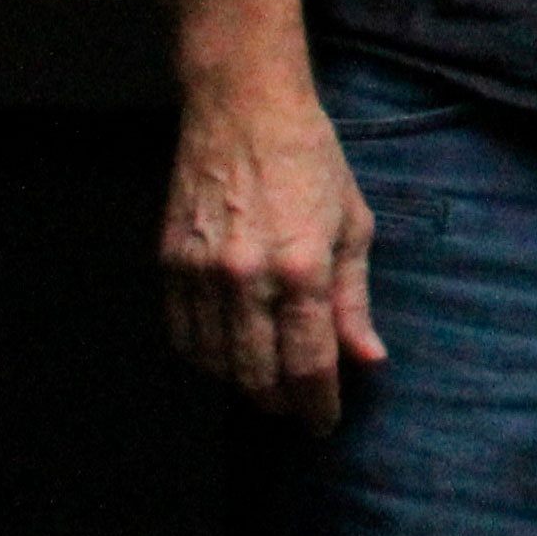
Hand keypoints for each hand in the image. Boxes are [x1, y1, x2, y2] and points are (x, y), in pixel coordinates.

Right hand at [160, 68, 382, 431]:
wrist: (242, 111)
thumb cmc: (311, 162)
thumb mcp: (352, 225)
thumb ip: (354, 300)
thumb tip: (368, 359)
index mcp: (300, 269)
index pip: (308, 363)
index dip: (318, 404)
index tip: (325, 425)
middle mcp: (245, 279)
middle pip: (257, 374)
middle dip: (281, 403)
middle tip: (299, 411)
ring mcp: (199, 274)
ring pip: (215, 363)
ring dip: (243, 385)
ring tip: (269, 387)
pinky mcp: (168, 264)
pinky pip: (182, 336)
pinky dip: (205, 359)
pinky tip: (228, 357)